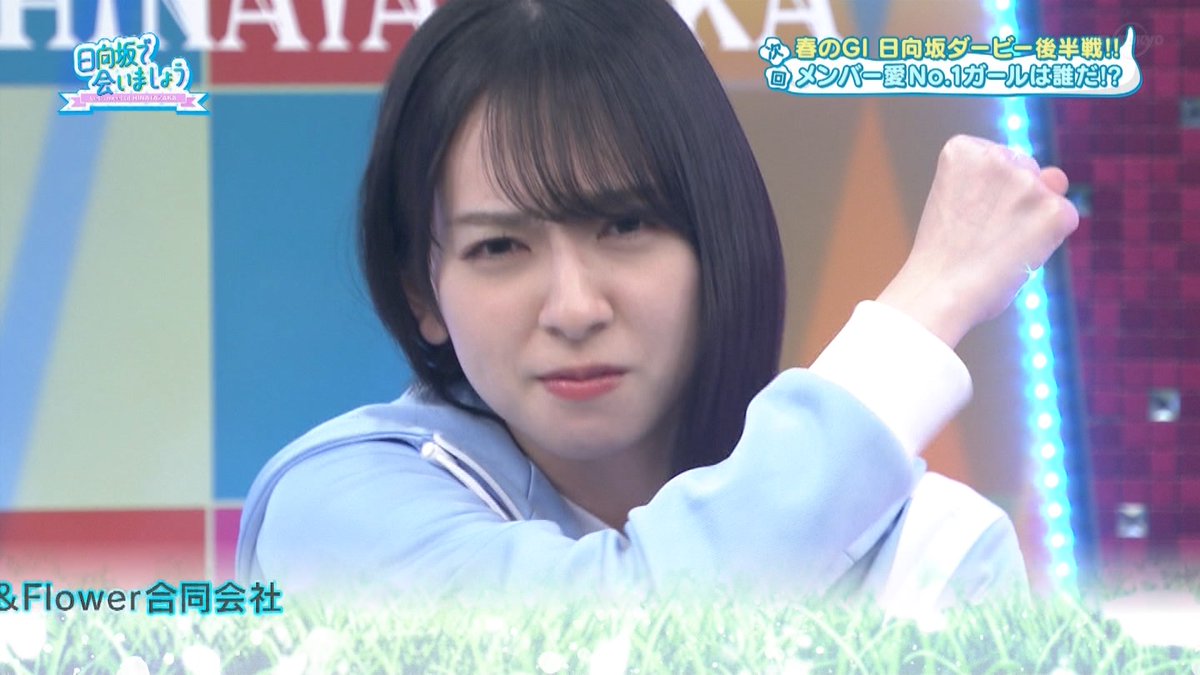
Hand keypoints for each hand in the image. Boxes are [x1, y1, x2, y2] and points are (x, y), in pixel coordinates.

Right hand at [876, 135, 1078, 347]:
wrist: (938, 292)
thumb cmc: (943, 255)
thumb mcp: (957, 200)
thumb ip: (1002, 181)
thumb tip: (1058, 176)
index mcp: (962, 148)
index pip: (997, 160)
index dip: (986, 193)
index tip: (964, 215)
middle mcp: (997, 156)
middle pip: (1025, 172)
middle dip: (1013, 201)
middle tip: (980, 235)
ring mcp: (1028, 182)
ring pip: (1047, 194)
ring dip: (1030, 219)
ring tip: (995, 246)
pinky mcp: (1054, 209)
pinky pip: (1065, 218)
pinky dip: (1048, 240)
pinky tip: (1016, 253)